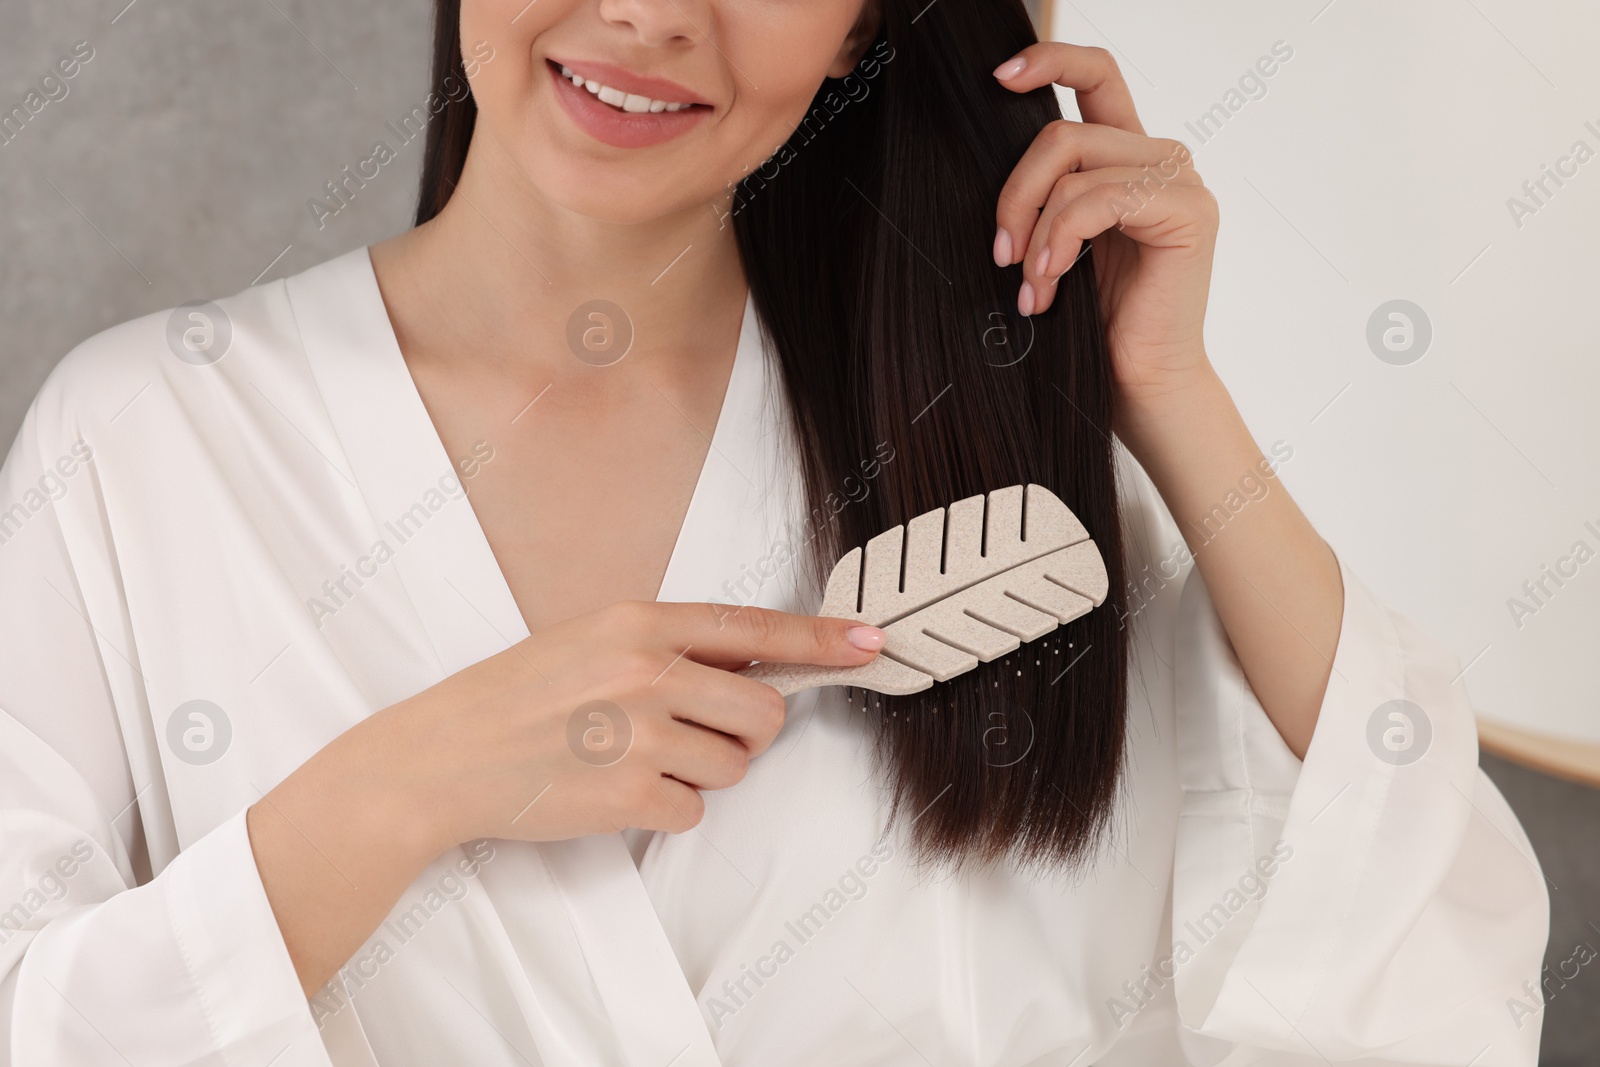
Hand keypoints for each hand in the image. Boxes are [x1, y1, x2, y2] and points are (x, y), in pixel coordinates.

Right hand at [372, 601, 886, 850]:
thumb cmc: (515, 697)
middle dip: (750, 733)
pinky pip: (693, 811)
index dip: (822, 638)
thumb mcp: (590, 641)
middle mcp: (647, 671)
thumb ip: (668, 647)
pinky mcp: (629, 795)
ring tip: (635, 759)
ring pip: (733, 766)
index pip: (754, 627)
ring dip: (701, 773)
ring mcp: (640, 734)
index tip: (872, 643)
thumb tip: (752, 665)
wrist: (441, 758)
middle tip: (702, 735)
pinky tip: (615, 790)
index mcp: (639, 622)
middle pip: (763, 710)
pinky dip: (666, 810)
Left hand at [991, 43, 1218, 411]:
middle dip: (1015, 195)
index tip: (999, 77)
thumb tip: (986, 150)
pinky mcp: (1187, 210)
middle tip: (1001, 255)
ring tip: (1031, 287)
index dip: (1050, 61)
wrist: (1138, 383)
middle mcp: (1160, 158)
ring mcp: (1179, 181)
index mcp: (1129, 156)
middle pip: (1062, 134)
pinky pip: (1097, 200)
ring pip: (1073, 168)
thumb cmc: (1094, 323)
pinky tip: (1050, 283)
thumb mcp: (1054, 241)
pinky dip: (1060, 241)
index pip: (1096, 76)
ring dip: (1036, 232)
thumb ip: (1043, 191)